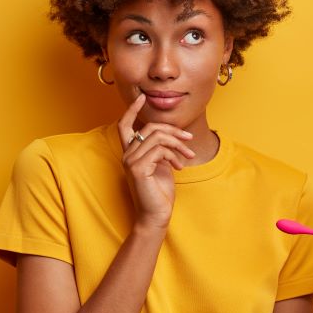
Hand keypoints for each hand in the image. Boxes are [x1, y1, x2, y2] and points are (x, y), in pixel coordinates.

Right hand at [117, 93, 195, 229]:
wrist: (156, 215)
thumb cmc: (160, 192)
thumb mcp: (163, 165)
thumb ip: (161, 149)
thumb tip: (171, 134)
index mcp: (131, 153)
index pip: (124, 125)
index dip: (131, 110)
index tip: (142, 97)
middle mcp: (126, 155)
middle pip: (149, 128)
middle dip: (173, 131)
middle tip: (189, 139)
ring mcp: (130, 161)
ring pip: (157, 137)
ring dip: (177, 144)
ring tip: (188, 155)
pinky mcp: (138, 168)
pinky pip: (159, 150)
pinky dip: (173, 156)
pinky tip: (180, 167)